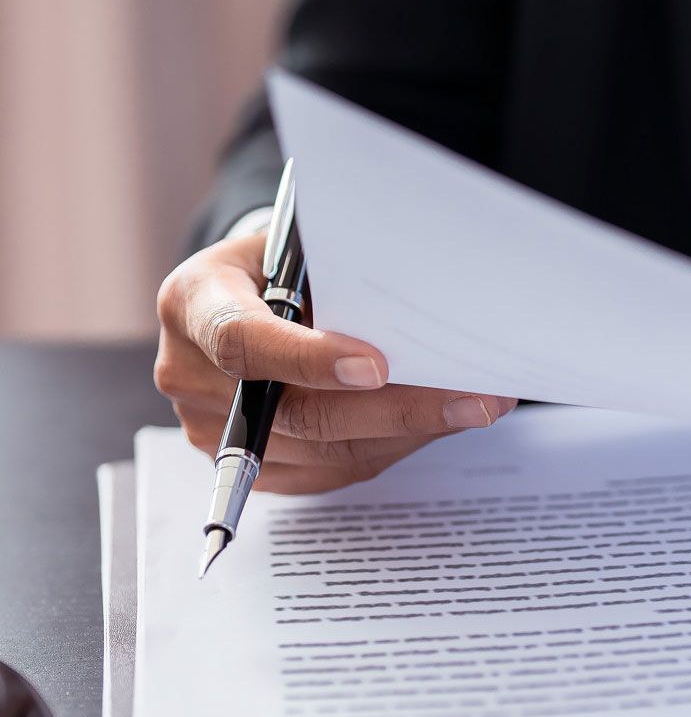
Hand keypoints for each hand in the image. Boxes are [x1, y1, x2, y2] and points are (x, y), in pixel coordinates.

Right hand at [155, 231, 514, 492]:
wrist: (252, 292)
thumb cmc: (287, 262)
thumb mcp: (302, 246)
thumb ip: (340, 276)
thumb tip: (421, 316)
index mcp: (193, 301)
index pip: (242, 340)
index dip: (308, 358)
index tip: (377, 365)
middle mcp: (188, 372)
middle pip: (295, 412)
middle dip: (395, 407)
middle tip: (474, 398)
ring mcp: (213, 428)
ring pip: (324, 449)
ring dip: (408, 431)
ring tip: (476, 407)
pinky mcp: (252, 462)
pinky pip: (331, 470)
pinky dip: (391, 446)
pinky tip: (437, 423)